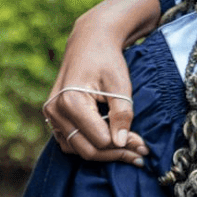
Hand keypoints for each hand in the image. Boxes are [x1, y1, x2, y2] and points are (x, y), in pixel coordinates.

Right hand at [45, 0, 157, 163]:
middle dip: (116, 154)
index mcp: (70, 102)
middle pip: (88, 150)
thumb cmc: (107, 61)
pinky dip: (89, 146)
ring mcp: (51, 115)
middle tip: (141, 154)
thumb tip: (121, 143)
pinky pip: (69, 142)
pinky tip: (110, 144)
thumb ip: (122, 114)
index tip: (144, 146)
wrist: (89, 43)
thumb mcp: (120, 85)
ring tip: (130, 151)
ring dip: (104, 154)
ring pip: (77, 149)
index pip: (100, 140)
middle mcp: (55, 111)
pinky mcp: (53, 117)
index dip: (124, 146)